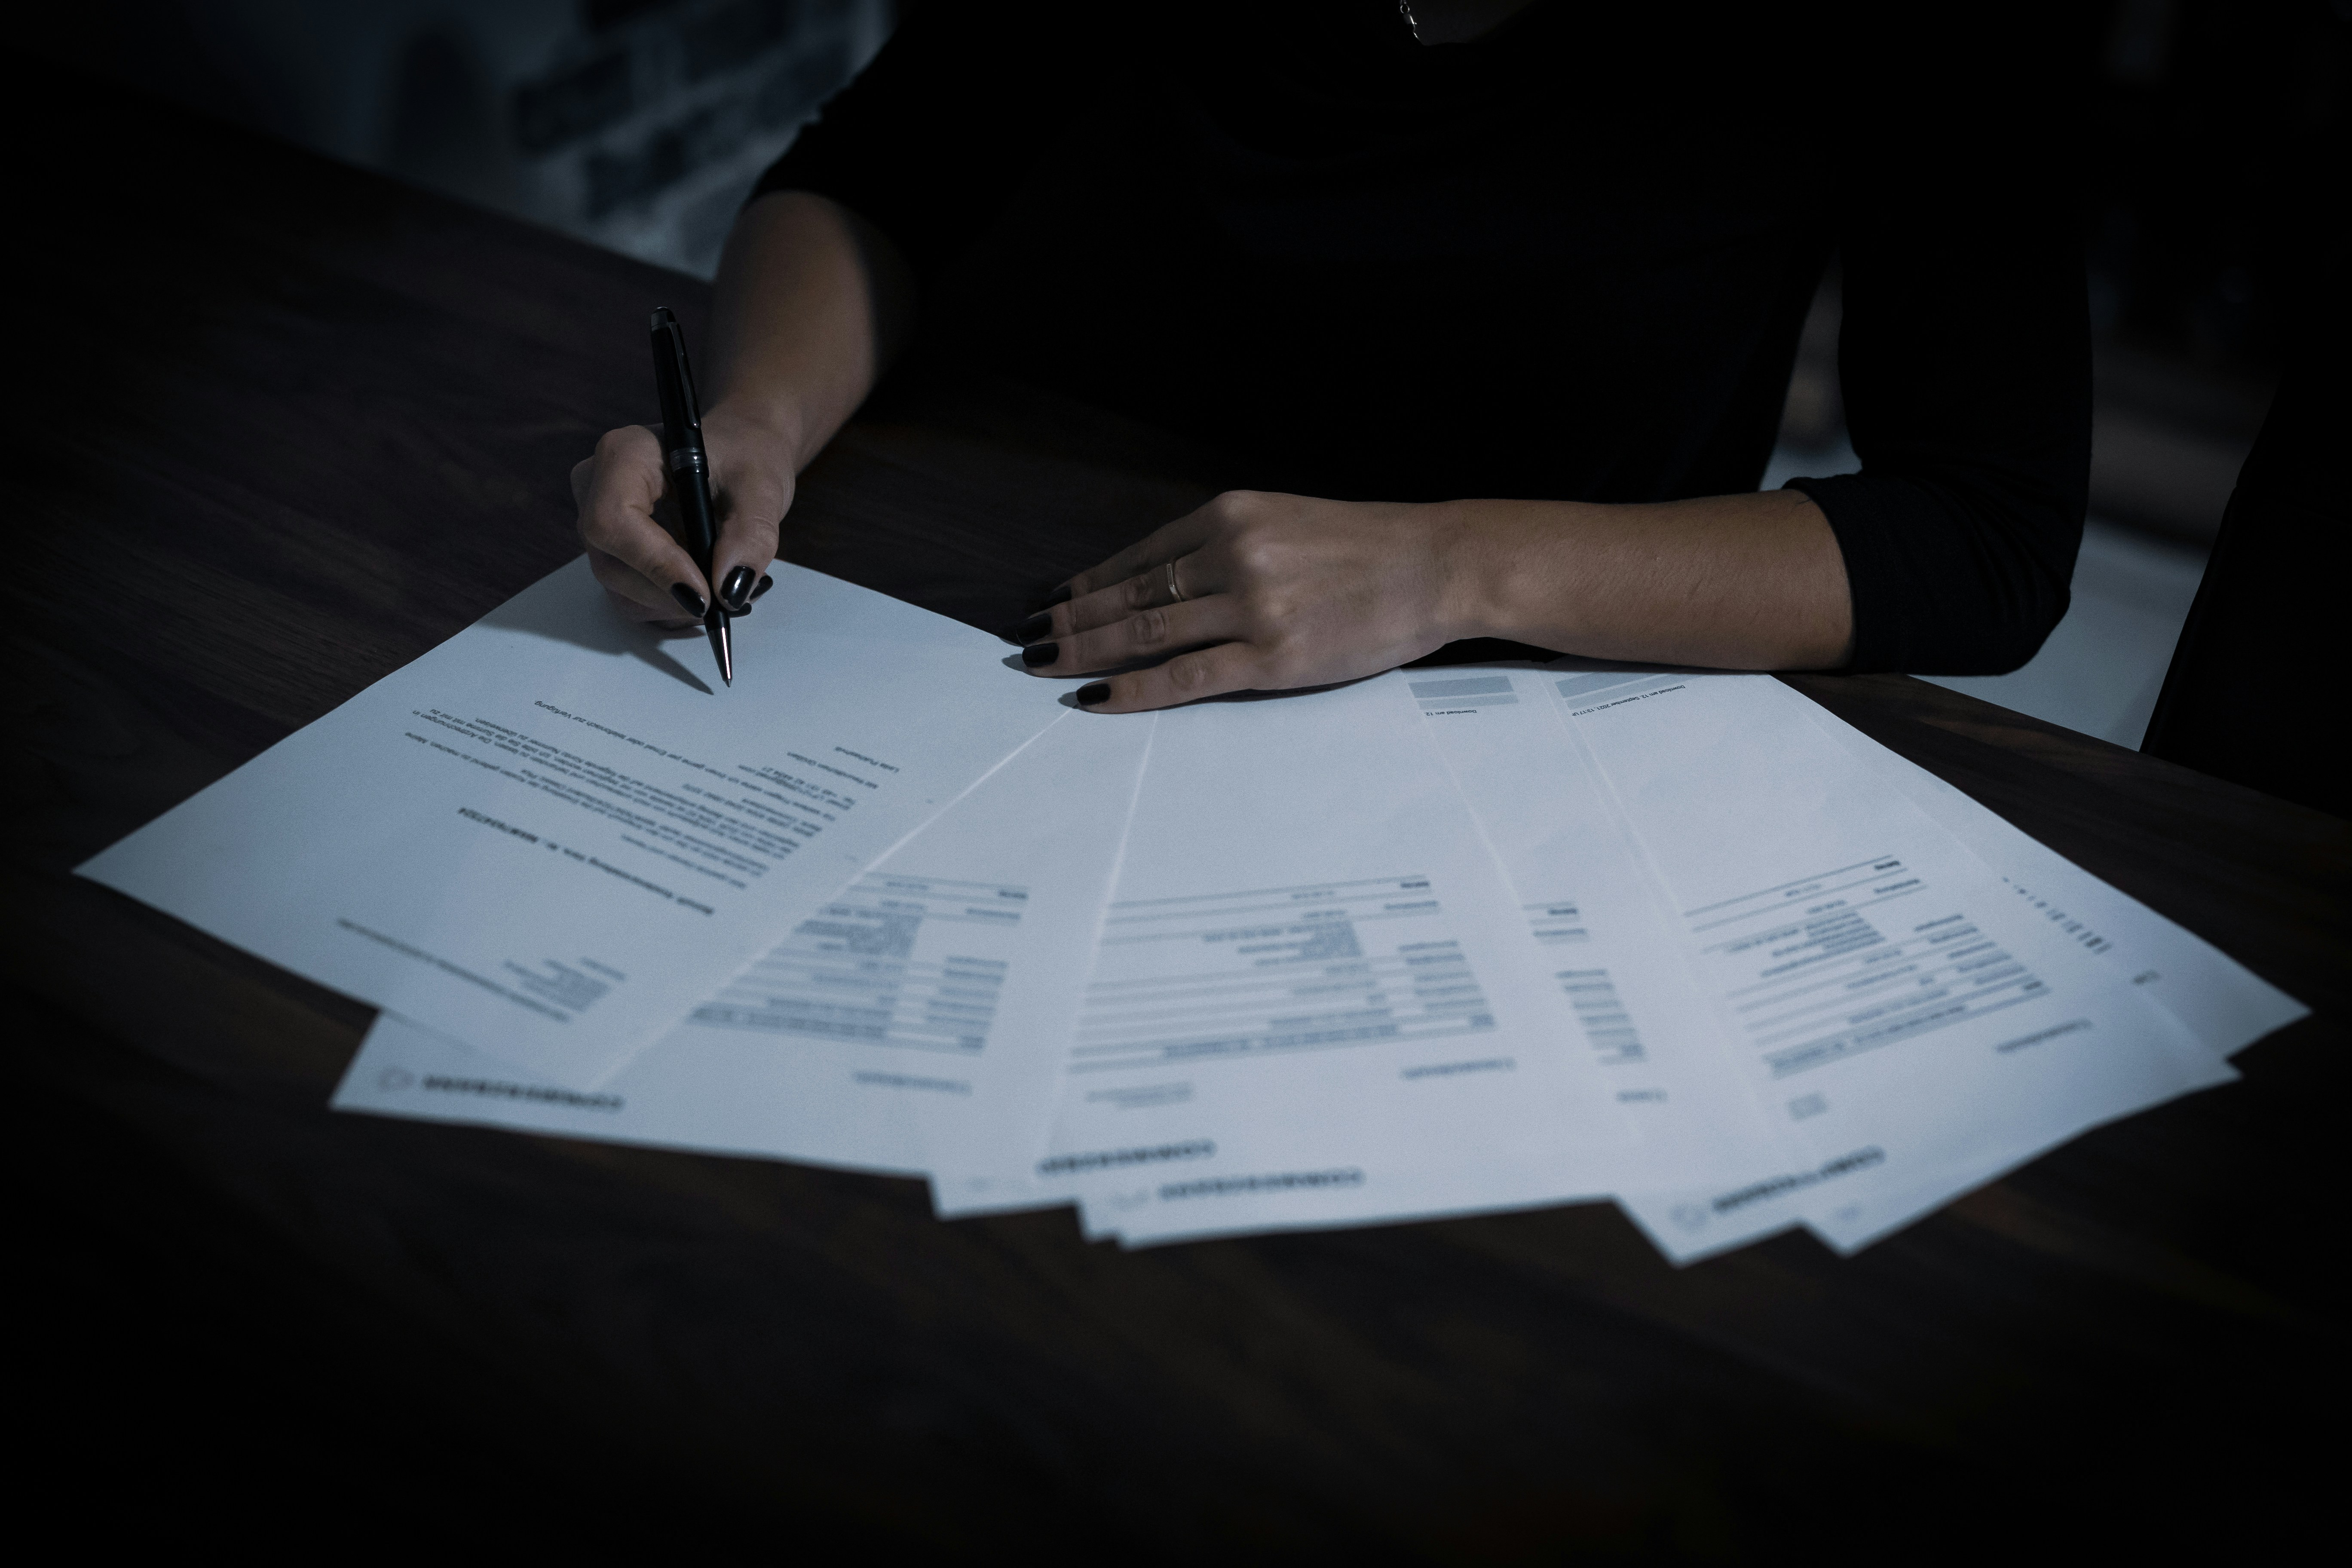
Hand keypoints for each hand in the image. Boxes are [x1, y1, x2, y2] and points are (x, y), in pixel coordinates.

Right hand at [571, 406, 794, 629]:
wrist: (740, 457)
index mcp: (625, 455)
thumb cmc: (745, 457)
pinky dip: (673, 607)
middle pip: (611, 565)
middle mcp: (597, 489)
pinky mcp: (612, 554)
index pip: (613, 521)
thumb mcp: (761, 488)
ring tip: (726, 590)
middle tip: (729, 598)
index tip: (705, 594)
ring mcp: (599, 526)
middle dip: (672, 595)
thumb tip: (729, 591)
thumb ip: (751, 536)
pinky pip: (631, 598)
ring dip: (677, 606)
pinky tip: (708, 589)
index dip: (656, 564)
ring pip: (621, 592)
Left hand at [1009, 491, 1478, 710]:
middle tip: (1027, 643)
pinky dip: (1133, 690)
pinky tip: (1096, 697)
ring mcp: (1251, 608)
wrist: (1435, 566)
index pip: (1138, 557)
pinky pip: (1184, 677)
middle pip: (1128, 596)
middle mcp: (1232, 554)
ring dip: (1086, 653)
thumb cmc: (1364, 549)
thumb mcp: (1283, 523)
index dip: (1087, 584)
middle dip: (1070, 621)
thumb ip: (1224, 547)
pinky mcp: (1273, 658)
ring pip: (1145, 635)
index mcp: (1229, 515)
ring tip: (1045, 668)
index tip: (1051, 603)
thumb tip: (1158, 584)